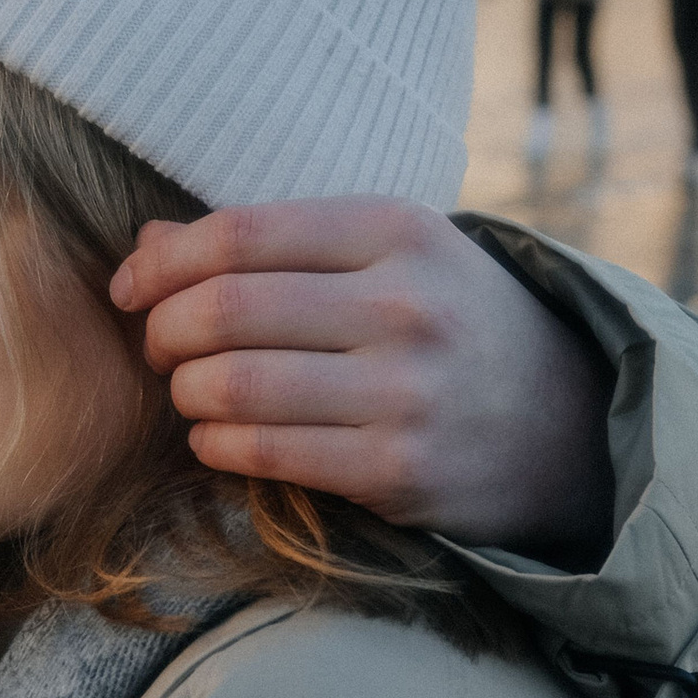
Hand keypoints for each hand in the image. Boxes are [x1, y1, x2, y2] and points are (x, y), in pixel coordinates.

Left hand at [111, 200, 615, 561]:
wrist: (568, 423)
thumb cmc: (449, 325)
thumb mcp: (388, 256)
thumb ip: (273, 243)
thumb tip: (147, 244)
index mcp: (396, 229)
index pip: (238, 234)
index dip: (161, 264)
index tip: (130, 289)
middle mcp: (404, 304)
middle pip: (222, 309)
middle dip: (162, 333)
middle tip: (158, 349)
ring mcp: (405, 390)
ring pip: (232, 385)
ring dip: (186, 393)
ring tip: (191, 394)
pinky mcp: (398, 468)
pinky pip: (263, 451)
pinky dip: (216, 444)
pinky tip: (218, 437)